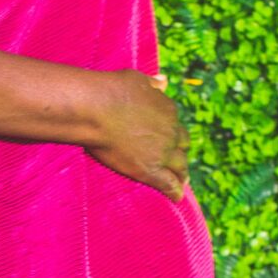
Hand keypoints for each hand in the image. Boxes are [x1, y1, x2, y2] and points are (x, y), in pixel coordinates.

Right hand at [80, 70, 188, 199]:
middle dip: (180, 152)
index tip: (164, 136)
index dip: (170, 132)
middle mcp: (170, 133)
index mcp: (168, 110)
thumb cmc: (111, 90)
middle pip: (182, 146)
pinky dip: (174, 191)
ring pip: (180, 166)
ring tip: (181, 181)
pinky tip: (177, 197)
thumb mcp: (136, 79)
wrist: (95, 109)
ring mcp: (161, 153)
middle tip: (178, 161)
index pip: (174, 124)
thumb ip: (152, 83)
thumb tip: (164, 80)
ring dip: (181, 173)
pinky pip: (167, 184)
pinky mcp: (149, 170)